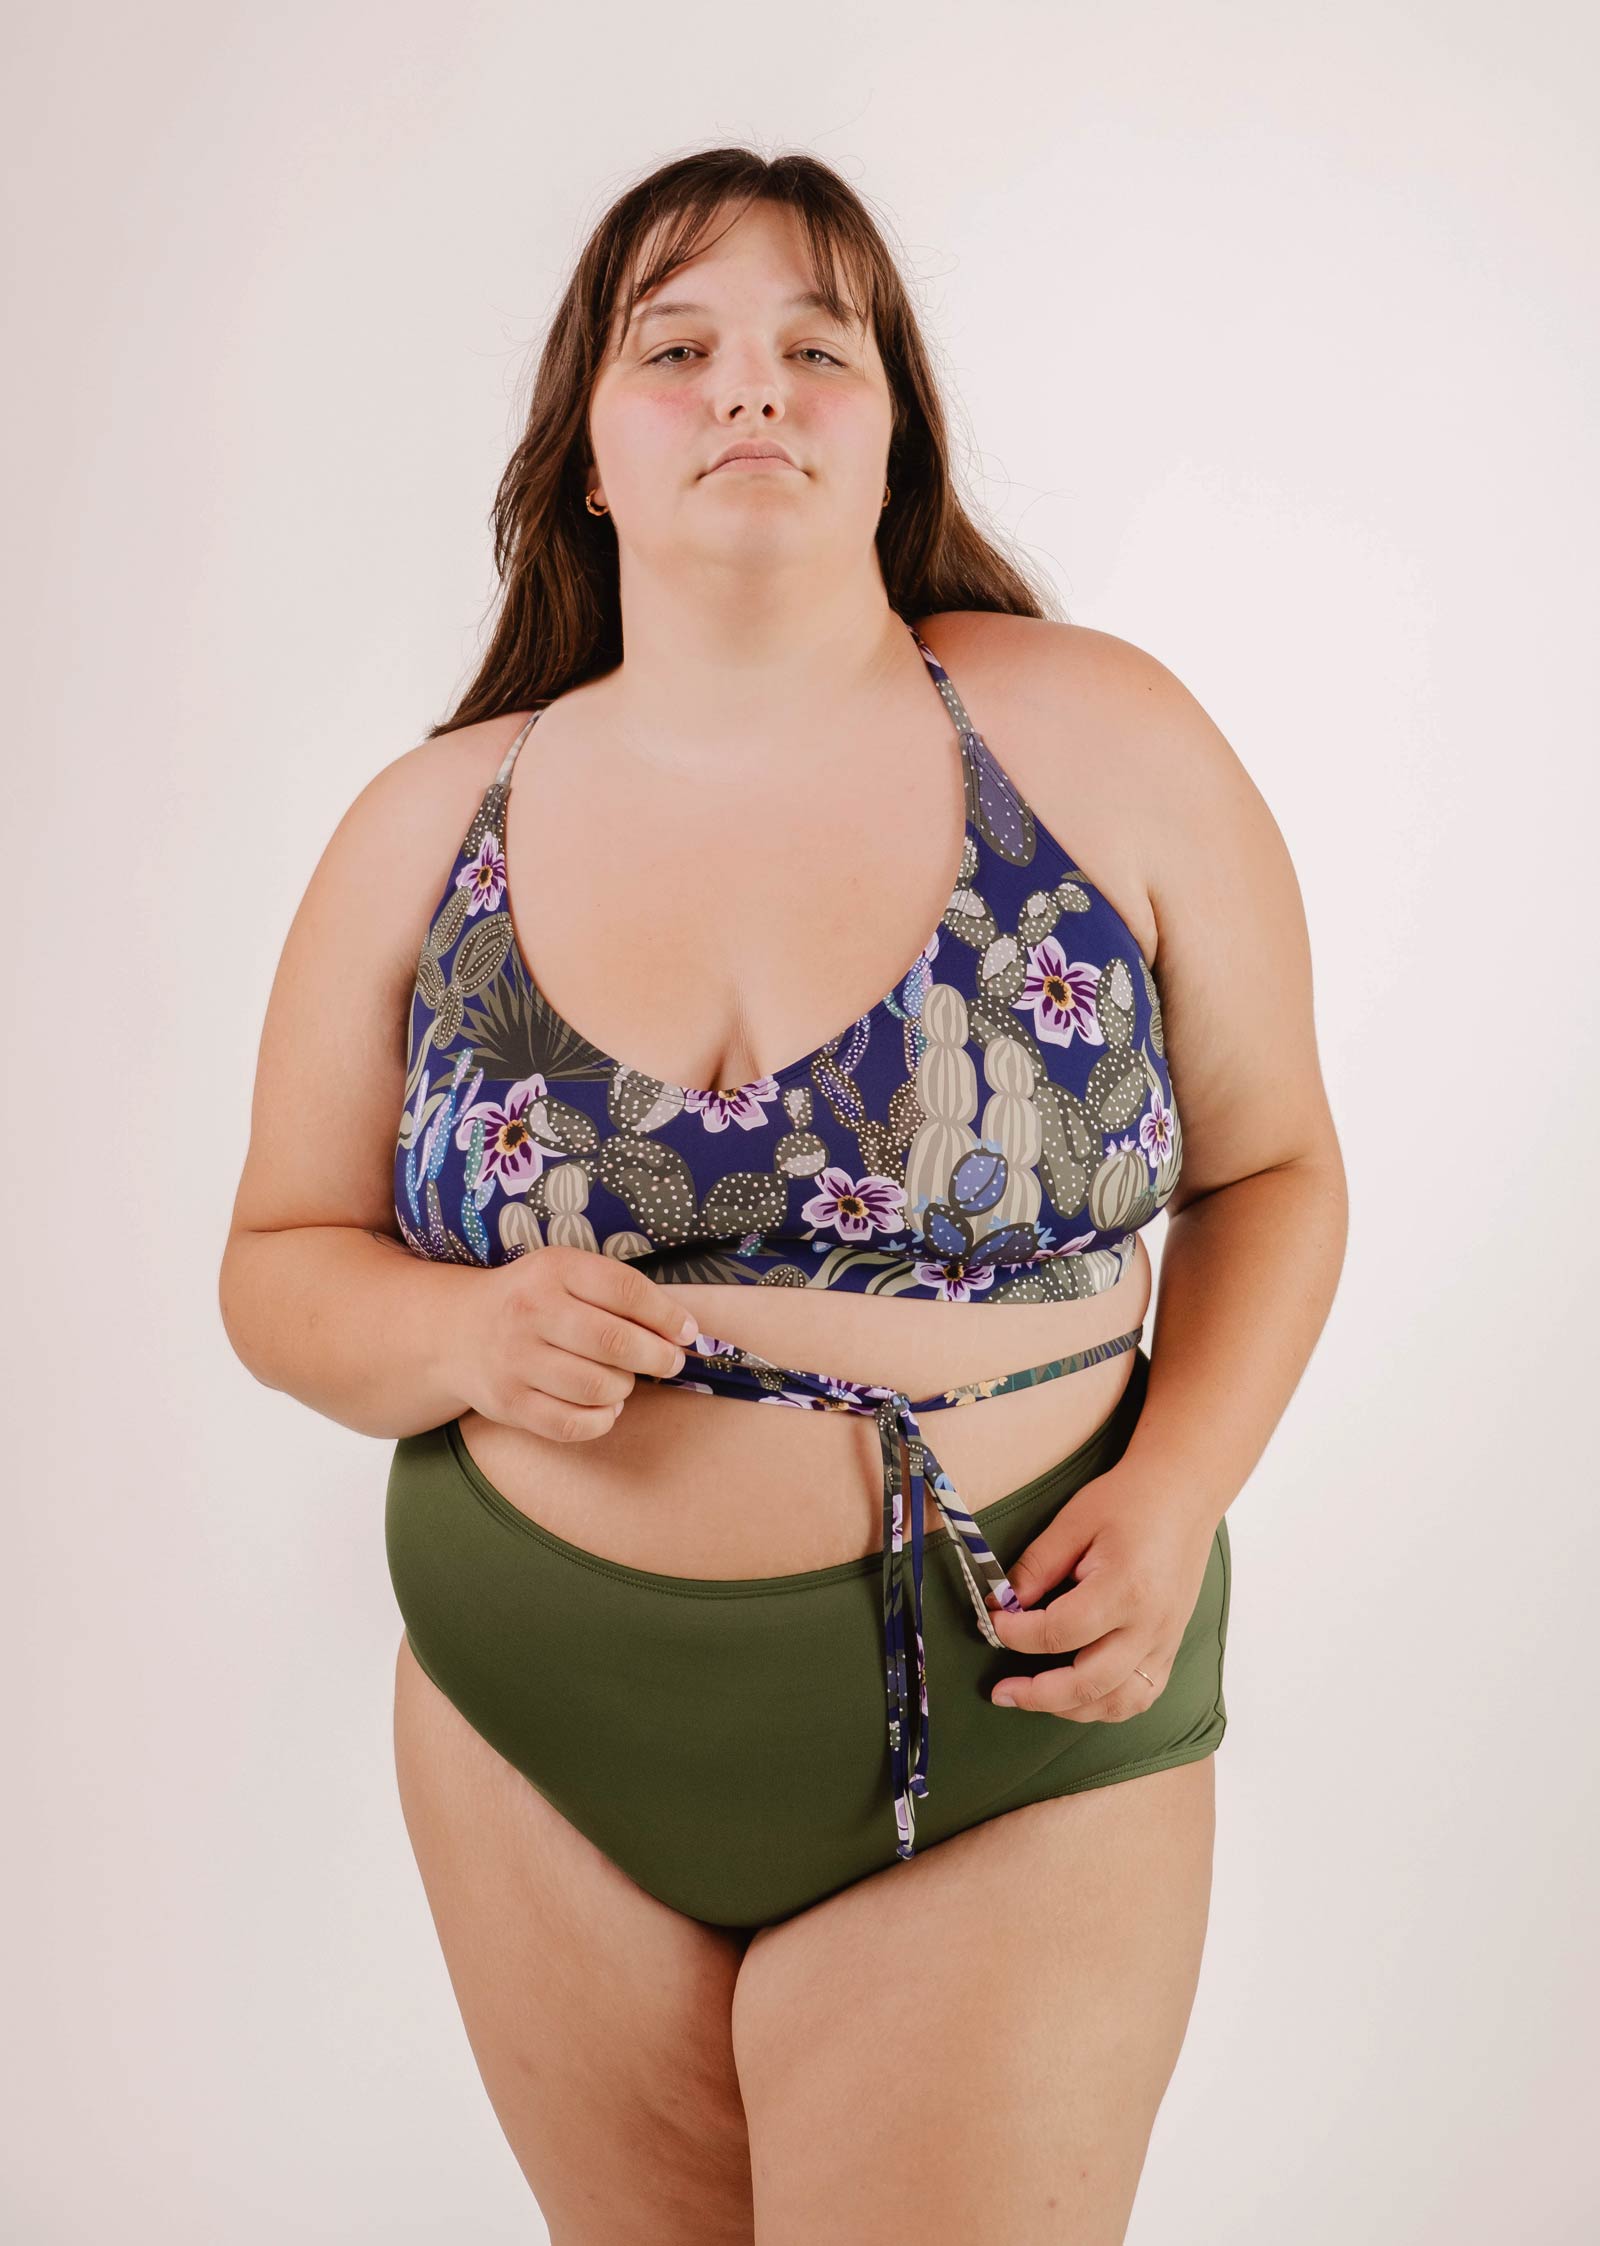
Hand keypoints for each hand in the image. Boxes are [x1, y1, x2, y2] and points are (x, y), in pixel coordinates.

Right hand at [446, 1243, 699, 1443]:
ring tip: (623, 1380)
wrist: (456, 1331)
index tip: (687, 1332)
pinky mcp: (508, 1402)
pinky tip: (605, 1407)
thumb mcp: (565, 1274)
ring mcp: (515, 1359)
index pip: (625, 1290)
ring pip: (597, 1386)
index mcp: (553, 1269)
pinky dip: (601, 1420)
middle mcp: (530, 1311)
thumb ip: (618, 1293)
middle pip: (614, 1341)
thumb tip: (682, 1330)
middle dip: (656, 1357)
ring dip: (625, 1388)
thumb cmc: (532, 1300)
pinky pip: (572, 1424)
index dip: (666, 1315)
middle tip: (669, 1362)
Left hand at [983, 1460, 1218, 1719]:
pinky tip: (1077, 1696)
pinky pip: (1141, 1696)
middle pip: (1089, 1684)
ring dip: (1070, 1709)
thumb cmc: (1130, 1500)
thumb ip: (1037, 1566)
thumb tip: (1003, 1604)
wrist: (1185, 1494)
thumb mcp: (1074, 1521)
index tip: (995, 1622)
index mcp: (1126, 1589)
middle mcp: (1150, 1626)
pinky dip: (1106, 1706)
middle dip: (1037, 1694)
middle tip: (1000, 1691)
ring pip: (1118, 1703)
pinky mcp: (1170, 1647)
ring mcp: (1165, 1642)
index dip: (1018, 1634)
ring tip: (1032, 1698)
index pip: (1061, 1631)